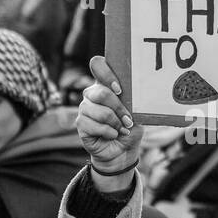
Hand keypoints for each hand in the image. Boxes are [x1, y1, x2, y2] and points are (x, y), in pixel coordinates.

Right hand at [77, 56, 142, 175]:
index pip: (98, 65)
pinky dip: (108, 132)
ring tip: (122, 129)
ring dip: (115, 123)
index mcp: (106, 84)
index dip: (107, 74)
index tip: (119, 89)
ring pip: (99, 111)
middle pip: (101, 93)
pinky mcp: (80, 123)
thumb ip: (133, 101)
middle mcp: (93, 94)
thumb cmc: (129, 129)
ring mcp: (84, 108)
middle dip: (118, 109)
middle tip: (128, 120)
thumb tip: (136, 94)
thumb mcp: (136, 113)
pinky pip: (93, 125)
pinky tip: (113, 135)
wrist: (122, 151)